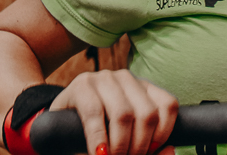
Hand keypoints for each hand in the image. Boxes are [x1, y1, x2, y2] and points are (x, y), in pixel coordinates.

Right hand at [51, 70, 177, 154]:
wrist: (55, 125)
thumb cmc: (96, 135)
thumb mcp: (125, 139)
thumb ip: (149, 147)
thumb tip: (171, 150)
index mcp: (143, 88)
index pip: (168, 105)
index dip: (163, 133)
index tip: (151, 151)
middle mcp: (127, 79)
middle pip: (148, 113)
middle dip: (140, 146)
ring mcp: (103, 79)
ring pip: (124, 114)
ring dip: (121, 145)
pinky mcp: (80, 85)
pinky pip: (95, 113)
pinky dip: (99, 139)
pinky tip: (98, 152)